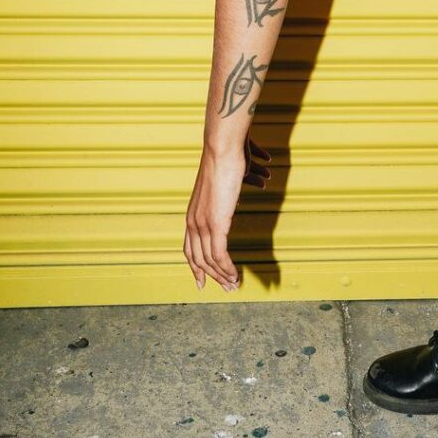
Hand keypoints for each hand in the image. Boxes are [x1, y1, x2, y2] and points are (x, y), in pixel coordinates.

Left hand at [183, 131, 270, 291]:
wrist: (223, 148)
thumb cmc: (228, 158)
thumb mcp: (227, 181)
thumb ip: (231, 193)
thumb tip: (247, 188)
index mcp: (192, 213)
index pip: (190, 249)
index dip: (196, 268)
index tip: (203, 282)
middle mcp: (193, 221)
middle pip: (198, 259)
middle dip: (212, 277)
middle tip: (227, 289)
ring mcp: (203, 223)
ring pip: (209, 260)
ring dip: (223, 276)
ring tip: (235, 285)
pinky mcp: (216, 223)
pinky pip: (220, 254)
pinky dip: (228, 269)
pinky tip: (236, 276)